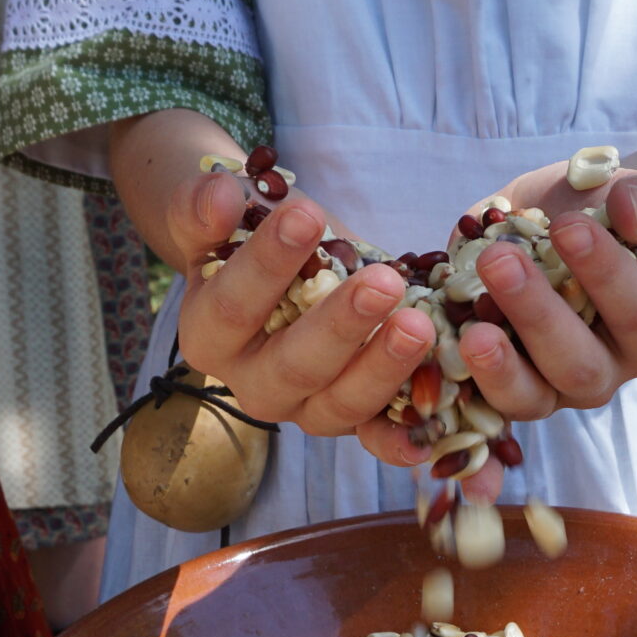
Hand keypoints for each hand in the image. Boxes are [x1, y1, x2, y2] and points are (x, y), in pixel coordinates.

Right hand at [164, 171, 433, 448]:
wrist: (288, 268)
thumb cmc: (250, 237)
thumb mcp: (221, 216)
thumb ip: (204, 207)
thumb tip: (220, 195)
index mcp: (210, 337)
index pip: (232, 307)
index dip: (266, 264)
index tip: (307, 215)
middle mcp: (255, 385)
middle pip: (294, 366)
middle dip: (340, 326)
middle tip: (382, 284)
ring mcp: (307, 409)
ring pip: (342, 404)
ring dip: (384, 368)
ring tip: (420, 325)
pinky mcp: (354, 421)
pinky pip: (378, 437)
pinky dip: (404, 440)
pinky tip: (432, 426)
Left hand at [429, 162, 636, 434]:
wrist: (551, 222)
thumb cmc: (602, 213)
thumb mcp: (631, 197)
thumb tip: (631, 210)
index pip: (636, 314)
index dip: (606, 275)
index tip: (570, 227)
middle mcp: (601, 374)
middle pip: (578, 366)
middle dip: (538, 316)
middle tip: (500, 262)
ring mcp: (546, 392)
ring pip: (527, 398)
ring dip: (497, 367)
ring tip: (470, 329)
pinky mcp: (495, 394)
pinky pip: (472, 404)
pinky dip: (449, 385)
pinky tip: (428, 356)